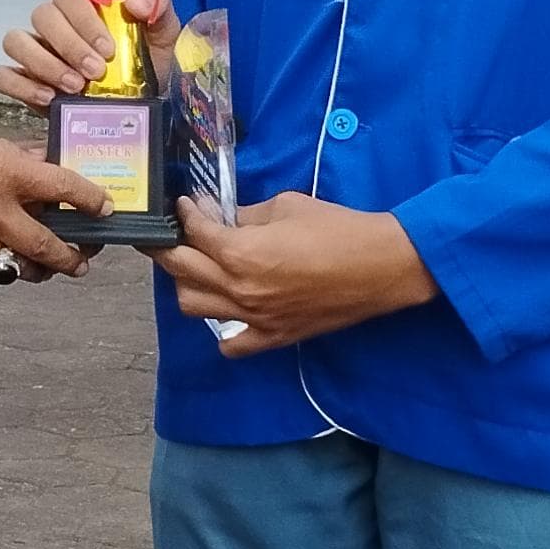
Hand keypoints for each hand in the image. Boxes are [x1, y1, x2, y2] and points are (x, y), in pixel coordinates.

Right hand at [0, 0, 180, 109]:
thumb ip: (158, 9)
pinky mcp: (23, 81)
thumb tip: (135, 1)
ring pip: (15, 41)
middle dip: (68, 45)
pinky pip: (0, 75)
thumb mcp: (163, 36)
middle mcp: (55, 25)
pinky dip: (19, 85)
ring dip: (42, 63)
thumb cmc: (148, 66)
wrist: (139, 110)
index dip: (84, 19)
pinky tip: (47, 98)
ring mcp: (35, 52)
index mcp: (85, 7)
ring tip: (72, 87)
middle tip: (94, 73)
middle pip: (41, 16)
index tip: (107, 48)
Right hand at [0, 124, 103, 282]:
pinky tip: (1, 265)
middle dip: (74, 256)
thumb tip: (38, 163)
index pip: (65, 188)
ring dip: (40, 270)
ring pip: (22, 269)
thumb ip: (8, 157)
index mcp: (4, 174)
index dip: (91, 200)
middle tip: (83, 258)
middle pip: (51, 246)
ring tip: (49, 268)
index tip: (104, 207)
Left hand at [155, 193, 435, 354]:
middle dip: (169, 246)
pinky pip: (230, 343)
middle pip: (180, 270)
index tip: (188, 205)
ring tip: (197, 267)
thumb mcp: (286, 206)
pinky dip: (221, 326)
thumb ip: (245, 214)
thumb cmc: (337, 229)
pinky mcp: (272, 336)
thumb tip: (220, 215)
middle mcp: (239, 289)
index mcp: (241, 252)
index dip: (187, 213)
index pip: (194, 233)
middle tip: (171, 233)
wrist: (380, 266)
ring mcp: (253, 318)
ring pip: (193, 306)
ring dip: (188, 283)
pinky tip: (229, 307)